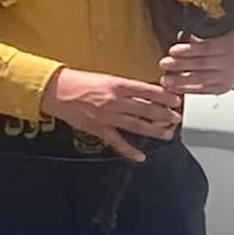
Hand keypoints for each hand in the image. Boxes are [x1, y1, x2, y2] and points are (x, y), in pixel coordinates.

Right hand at [40, 67, 181, 162]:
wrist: (56, 91)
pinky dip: (129, 150)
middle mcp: (114, 101)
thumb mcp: (107, 78)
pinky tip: (141, 156)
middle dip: (164, 114)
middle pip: (145, 109)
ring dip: (153, 130)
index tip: (177, 100)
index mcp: (118, 84)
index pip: (147, 90)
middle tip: (177, 118)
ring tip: (168, 134)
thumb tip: (146, 94)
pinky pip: (117, 142)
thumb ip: (126, 88)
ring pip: (136, 125)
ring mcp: (107, 116)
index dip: (164, 96)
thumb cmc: (81, 81)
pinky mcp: (98, 129)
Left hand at [159, 35, 233, 95]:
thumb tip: (180, 36)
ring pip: (201, 79)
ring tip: (165, 80)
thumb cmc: (221, 52)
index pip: (206, 48)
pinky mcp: (221, 89)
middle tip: (164, 63)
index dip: (189, 50)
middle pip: (202, 64)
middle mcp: (229, 62)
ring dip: (181, 80)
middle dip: (181, 64)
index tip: (172, 51)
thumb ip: (197, 41)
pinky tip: (174, 88)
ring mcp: (226, 77)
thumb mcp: (214, 41)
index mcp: (227, 46)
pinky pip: (202, 90)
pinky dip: (187, 90)